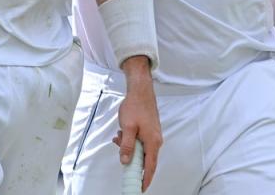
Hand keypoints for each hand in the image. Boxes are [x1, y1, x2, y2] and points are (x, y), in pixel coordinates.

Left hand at [114, 56, 161, 190]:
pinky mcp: (149, 130)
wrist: (140, 90)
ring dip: (129, 147)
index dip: (145, 179)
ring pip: (140, 149)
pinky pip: (140, 142)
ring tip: (119, 138)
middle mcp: (156, 141)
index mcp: (152, 142)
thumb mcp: (127, 127)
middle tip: (122, 158)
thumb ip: (127, 146)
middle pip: (145, 159)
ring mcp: (153, 135)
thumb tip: (125, 161)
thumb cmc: (135, 106)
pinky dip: (131, 140)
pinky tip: (122, 133)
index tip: (140, 188)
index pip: (150, 167)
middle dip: (132, 160)